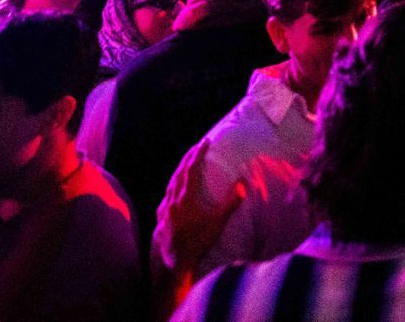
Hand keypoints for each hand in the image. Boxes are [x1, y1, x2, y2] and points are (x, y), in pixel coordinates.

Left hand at [159, 140, 245, 273]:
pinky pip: (165, 198)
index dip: (199, 154)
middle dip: (188, 158)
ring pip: (171, 184)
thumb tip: (242, 182)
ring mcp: (166, 209)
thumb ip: (231, 201)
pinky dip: (171, 189)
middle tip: (196, 148)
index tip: (205, 142)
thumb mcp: (218, 222)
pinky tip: (171, 195)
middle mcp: (174, 199)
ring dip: (179, 172)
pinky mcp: (162, 219)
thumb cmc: (199, 241)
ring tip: (185, 166)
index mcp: (188, 196)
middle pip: (180, 173)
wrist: (176, 262)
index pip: (193, 169)